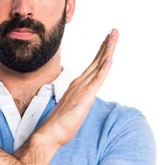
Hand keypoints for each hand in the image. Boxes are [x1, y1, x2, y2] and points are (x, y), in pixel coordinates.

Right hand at [37, 29, 118, 146]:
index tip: (107, 41)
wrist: (51, 133)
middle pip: (97, 60)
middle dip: (106, 45)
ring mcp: (83, 88)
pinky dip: (105, 65)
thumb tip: (80, 104)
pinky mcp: (86, 96)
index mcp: (77, 86)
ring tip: (114, 35)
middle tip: (113, 31)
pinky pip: (98, 77)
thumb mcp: (72, 110)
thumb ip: (77, 104)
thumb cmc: (59, 125)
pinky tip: (110, 55)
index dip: (101, 53)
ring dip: (108, 49)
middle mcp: (80, 83)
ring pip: (99, 64)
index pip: (92, 66)